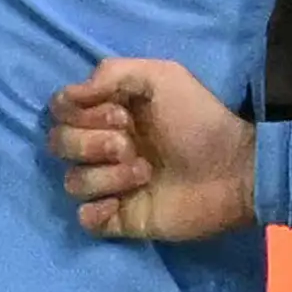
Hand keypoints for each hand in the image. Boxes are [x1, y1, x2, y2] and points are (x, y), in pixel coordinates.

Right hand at [48, 57, 257, 240]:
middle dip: (90, 143)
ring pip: (72, 181)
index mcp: (107, 113)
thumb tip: (71, 96)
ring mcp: (110, 184)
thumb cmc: (199, 120)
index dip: (80, 112)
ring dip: (105, 176)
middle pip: (59, 144)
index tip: (120, 114)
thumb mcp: (162, 76)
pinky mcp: (120, 218)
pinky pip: (84, 219)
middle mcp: (102, 147)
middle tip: (129, 144)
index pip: (61, 110)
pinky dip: (96, 211)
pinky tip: (121, 205)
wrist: (232, 169)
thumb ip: (113, 73)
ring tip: (144, 173)